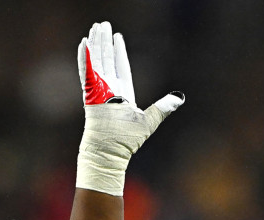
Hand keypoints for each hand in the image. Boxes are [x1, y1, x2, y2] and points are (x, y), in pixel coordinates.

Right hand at [76, 21, 183, 195]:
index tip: (117, 37)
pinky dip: (85, 58)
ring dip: (96, 44)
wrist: (110, 151)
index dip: (119, 52)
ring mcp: (98, 91)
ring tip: (95, 28)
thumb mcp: (149, 120)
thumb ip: (163, 107)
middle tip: (102, 25)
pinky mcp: (89, 94)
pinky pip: (86, 72)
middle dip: (105, 43)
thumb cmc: (127, 140)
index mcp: (123, 94)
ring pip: (96, 61)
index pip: (121, 67)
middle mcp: (109, 90)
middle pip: (107, 60)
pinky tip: (84, 43)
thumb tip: (179, 99)